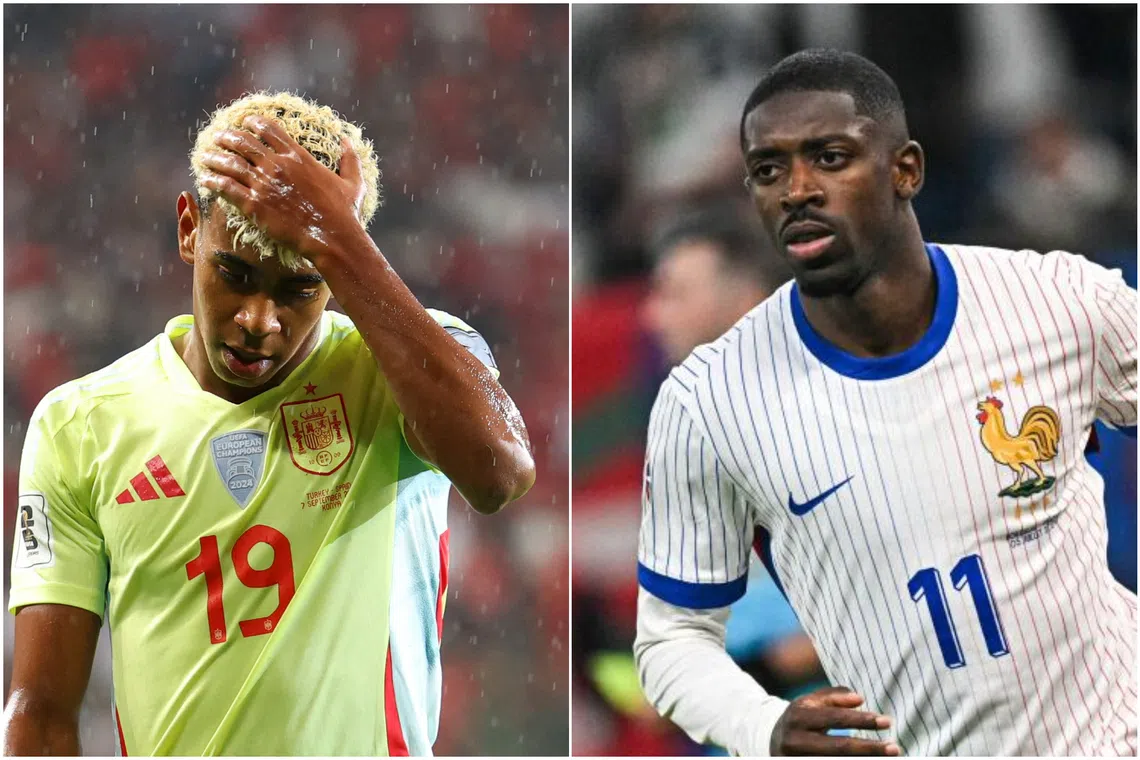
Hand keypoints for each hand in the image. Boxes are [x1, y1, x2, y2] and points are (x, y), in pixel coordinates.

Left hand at [199, 115, 368, 261]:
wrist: (333, 238)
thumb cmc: (345, 213)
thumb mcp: (353, 183)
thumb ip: (349, 159)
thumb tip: (347, 140)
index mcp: (298, 157)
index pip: (270, 130)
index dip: (254, 123)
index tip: (245, 122)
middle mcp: (278, 165)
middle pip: (244, 143)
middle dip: (228, 137)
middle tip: (219, 136)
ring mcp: (264, 184)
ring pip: (231, 163)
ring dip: (215, 158)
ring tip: (205, 157)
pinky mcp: (254, 205)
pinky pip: (227, 188)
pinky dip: (214, 182)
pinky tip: (205, 180)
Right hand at [769, 686, 898, 755]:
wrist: (771, 742)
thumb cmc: (800, 719)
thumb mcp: (811, 702)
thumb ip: (835, 697)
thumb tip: (860, 699)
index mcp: (798, 715)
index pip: (836, 718)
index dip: (862, 720)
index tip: (887, 721)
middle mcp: (795, 740)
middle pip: (838, 747)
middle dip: (869, 748)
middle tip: (895, 748)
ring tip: (886, 759)